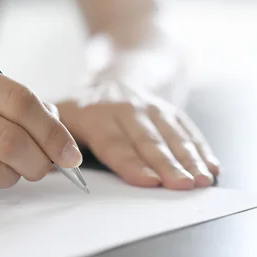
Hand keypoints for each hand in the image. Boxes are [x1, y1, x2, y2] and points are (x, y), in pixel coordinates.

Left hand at [56, 82, 219, 188]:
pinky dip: (201, 149)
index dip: (133, 164)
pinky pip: (188, 130)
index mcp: (97, 115)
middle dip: (168, 165)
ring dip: (190, 159)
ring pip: (173, 135)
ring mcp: (153, 108)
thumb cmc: (85, 106)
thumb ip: (54, 135)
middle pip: (149, 141)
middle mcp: (127, 109)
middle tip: (183, 186)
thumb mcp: (62, 112)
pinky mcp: (171, 111)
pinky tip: (211, 166)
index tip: (149, 182)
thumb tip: (44, 163)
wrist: (121, 70)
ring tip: (202, 180)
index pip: (115, 143)